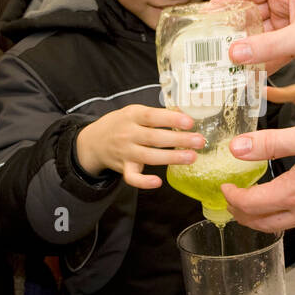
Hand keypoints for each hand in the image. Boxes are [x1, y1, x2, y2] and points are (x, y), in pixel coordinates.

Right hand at [76, 105, 204, 189]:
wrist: (94, 141)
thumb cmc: (121, 124)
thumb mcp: (135, 111)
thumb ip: (157, 114)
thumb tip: (184, 113)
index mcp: (132, 115)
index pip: (152, 116)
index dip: (170, 119)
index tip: (189, 122)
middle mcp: (128, 134)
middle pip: (154, 138)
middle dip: (179, 140)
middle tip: (199, 141)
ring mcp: (125, 152)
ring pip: (149, 157)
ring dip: (171, 158)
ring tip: (192, 157)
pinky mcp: (124, 168)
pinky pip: (132, 177)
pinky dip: (144, 182)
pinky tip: (158, 182)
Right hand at [210, 0, 294, 76]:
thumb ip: (267, 45)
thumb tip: (233, 53)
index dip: (222, 3)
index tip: (202, 20)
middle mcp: (286, 5)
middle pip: (248, 17)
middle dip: (230, 33)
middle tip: (207, 50)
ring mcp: (292, 26)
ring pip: (260, 39)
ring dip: (245, 53)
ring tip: (222, 68)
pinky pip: (272, 54)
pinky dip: (261, 65)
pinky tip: (247, 79)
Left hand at [221, 122, 294, 231]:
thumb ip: (270, 142)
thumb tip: (237, 148)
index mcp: (293, 193)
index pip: (250, 205)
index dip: (231, 197)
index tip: (224, 185)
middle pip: (262, 224)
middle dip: (241, 215)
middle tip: (231, 200)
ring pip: (282, 225)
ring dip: (261, 218)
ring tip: (254, 203)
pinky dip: (284, 215)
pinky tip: (290, 199)